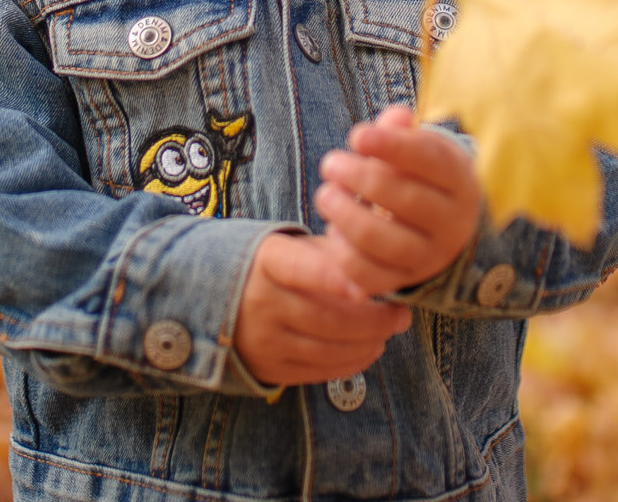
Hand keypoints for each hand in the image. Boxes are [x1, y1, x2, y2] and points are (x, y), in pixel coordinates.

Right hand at [232, 231, 411, 384]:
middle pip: (326, 318)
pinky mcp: (269, 368)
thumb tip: (379, 267)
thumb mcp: (294, 247)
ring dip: (368, 343)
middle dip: (374, 320)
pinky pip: (319, 371)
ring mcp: (264, 339)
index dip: (334, 279)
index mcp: (268, 261)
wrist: (216, 298)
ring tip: (389, 331)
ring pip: (327, 349)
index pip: (302, 269)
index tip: (366, 290)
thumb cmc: (274, 268)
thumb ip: (333, 255)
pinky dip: (352, 363)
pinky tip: (369, 348)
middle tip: (401, 315)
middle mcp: (261, 302)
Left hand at [312, 105, 482, 296]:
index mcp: (461, 181)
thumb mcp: (420, 149)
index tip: (356, 136)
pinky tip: (334, 231)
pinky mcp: (405, 281)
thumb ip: (402, 132)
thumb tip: (395, 118)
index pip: (429, 159)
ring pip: (384, 241)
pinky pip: (369, 275)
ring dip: (346, 215)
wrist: (442, 230)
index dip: (391, 146)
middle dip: (360, 178)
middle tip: (330, 163)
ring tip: (325, 195)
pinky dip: (344, 253)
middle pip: (405, 200)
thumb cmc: (421, 178)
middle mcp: (453, 223)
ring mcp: (430, 258)